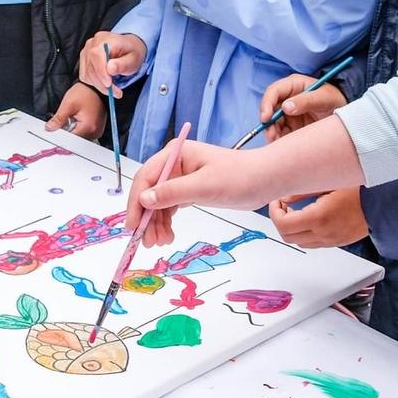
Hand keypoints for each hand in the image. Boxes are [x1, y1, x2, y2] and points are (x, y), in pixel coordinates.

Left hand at [47, 83, 107, 138]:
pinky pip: (84, 133)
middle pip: (75, 140)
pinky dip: (79, 128)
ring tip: (74, 117)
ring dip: (73, 130)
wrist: (95, 87)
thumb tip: (50, 128)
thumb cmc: (84, 93)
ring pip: (79, 137)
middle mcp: (95, 132)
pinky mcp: (97, 129)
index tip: (57, 129)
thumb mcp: (68, 104)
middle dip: (68, 132)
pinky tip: (78, 119)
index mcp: (88, 127)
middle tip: (68, 118)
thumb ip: (59, 118)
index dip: (61, 135)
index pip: (70, 140)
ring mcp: (97, 131)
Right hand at [80, 31, 146, 90]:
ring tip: (114, 89)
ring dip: (100, 85)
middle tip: (116, 93)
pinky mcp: (84, 60)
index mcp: (105, 39)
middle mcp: (92, 43)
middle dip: (102, 83)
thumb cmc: (131, 52)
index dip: (100, 71)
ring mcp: (86, 51)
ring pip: (87, 73)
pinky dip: (95, 83)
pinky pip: (85, 75)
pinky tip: (106, 83)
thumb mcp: (133, 59)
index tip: (109, 84)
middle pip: (90, 66)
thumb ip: (122, 64)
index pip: (96, 54)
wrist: (128, 48)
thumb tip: (110, 69)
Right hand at [124, 141, 269, 245]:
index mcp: (175, 154)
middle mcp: (174, 164)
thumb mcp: (205, 186)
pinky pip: (170, 207)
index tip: (133, 225)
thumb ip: (173, 192)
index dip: (136, 202)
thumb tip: (144, 200)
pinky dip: (166, 222)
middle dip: (146, 217)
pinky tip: (168, 235)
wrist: (265, 180)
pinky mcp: (190, 190)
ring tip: (160, 242)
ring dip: (156, 223)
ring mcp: (181, 178)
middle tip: (147, 241)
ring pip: (158, 203)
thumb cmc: (239, 177)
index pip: (146, 178)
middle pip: (150, 192)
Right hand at [260, 73, 348, 140]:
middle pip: (270, 109)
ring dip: (272, 133)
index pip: (273, 92)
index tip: (266, 118)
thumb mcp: (323, 97)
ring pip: (273, 123)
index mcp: (293, 85)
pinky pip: (281, 132)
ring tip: (277, 142)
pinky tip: (282, 145)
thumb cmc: (334, 99)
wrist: (345, 114)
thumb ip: (305, 101)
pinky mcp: (291, 125)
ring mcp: (288, 112)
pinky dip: (279, 139)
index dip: (266, 104)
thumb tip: (285, 107)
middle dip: (268, 123)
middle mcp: (287, 98)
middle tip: (271, 135)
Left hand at [269, 189, 368, 247]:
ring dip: (291, 229)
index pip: (283, 224)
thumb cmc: (360, 191)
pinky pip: (311, 244)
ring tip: (295, 212)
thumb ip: (303, 191)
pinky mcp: (335, 243)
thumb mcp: (328, 184)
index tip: (277, 201)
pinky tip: (308, 219)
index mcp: (319, 217)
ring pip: (298, 242)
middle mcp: (323, 233)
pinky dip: (303, 234)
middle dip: (280, 221)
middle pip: (287, 237)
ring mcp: (329, 241)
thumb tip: (285, 197)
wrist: (381, 205)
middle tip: (283, 206)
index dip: (274, 213)